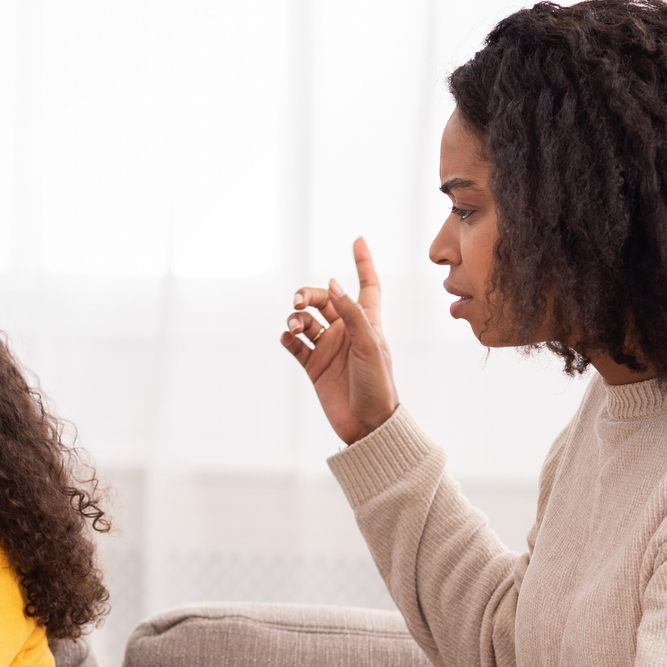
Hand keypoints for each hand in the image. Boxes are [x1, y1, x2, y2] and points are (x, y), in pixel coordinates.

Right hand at [283, 237, 398, 444]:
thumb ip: (352, 314)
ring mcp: (329, 348)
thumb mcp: (370, 346)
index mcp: (367, 323)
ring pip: (306, 320)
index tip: (357, 240)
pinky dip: (289, 337)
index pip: (367, 285)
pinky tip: (289, 338)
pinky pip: (296, 345)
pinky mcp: (314, 367)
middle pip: (325, 299)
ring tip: (294, 327)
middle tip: (299, 301)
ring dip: (296, 317)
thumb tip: (333, 282)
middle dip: (309, 294)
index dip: (363, 263)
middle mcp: (346, 331)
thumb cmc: (378, 385)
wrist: (367, 426)